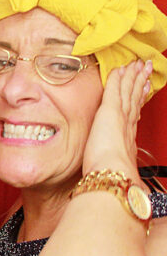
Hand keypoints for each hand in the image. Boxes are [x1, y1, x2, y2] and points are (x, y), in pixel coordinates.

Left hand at [82, 60, 151, 176]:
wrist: (113, 174)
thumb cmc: (116, 177)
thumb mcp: (122, 173)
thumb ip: (130, 177)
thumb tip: (140, 191)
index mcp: (128, 138)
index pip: (134, 114)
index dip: (139, 100)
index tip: (143, 90)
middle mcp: (126, 125)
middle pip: (134, 99)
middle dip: (139, 83)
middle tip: (145, 70)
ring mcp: (119, 116)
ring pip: (127, 91)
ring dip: (132, 76)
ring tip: (138, 65)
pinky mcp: (109, 111)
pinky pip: (114, 89)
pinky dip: (118, 78)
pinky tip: (121, 68)